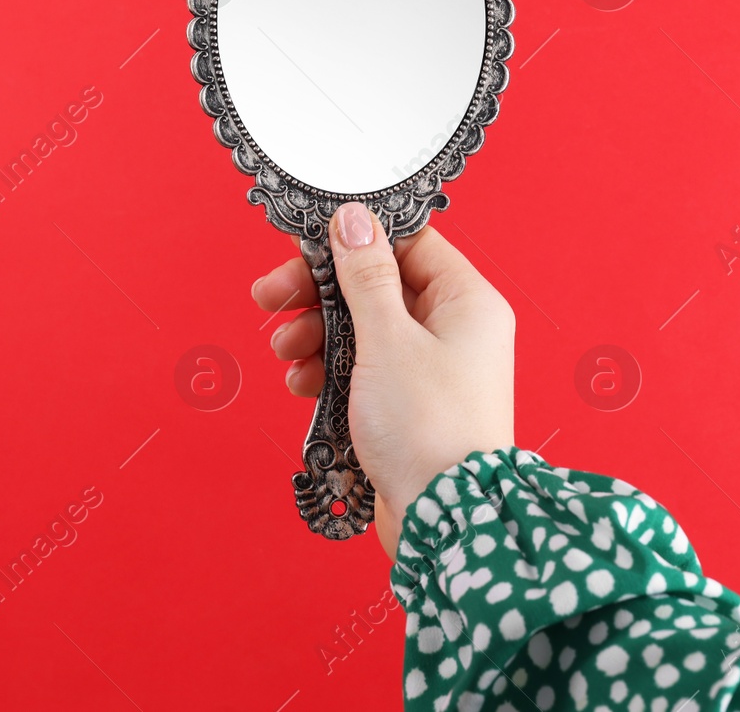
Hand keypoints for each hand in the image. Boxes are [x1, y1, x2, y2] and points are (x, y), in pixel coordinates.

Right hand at [251, 203, 515, 558]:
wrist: (445, 521)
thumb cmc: (430, 430)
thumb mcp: (388, 339)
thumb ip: (366, 276)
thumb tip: (355, 218)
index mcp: (467, 301)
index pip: (408, 244)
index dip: (353, 242)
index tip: (306, 247)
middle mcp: (455, 330)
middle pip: (377, 287)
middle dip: (321, 294)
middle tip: (272, 297)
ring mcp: (432, 370)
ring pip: (364, 330)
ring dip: (318, 334)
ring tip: (287, 351)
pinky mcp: (409, 406)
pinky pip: (363, 371)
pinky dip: (329, 371)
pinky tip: (303, 384)